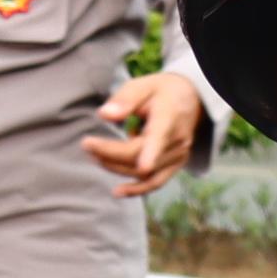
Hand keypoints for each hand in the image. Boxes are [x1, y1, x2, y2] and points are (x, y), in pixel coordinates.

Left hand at [81, 70, 202, 196]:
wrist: (190, 99)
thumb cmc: (160, 91)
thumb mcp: (143, 85)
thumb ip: (125, 99)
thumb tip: (104, 115)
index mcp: (170, 117)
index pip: (159, 137)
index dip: (150, 153)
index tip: (142, 165)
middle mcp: (177, 140)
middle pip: (141, 156)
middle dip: (110, 154)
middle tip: (86, 144)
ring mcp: (178, 155)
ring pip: (144, 172)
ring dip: (116, 168)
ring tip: (94, 156)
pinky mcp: (175, 165)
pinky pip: (156, 182)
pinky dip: (137, 189)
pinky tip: (117, 192)